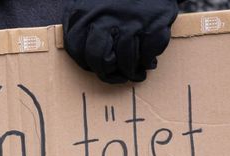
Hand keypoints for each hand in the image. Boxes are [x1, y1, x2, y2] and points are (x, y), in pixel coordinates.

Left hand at [63, 0, 179, 83]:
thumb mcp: (89, 1)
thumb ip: (81, 23)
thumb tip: (83, 55)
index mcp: (83, 12)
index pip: (76, 49)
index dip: (87, 64)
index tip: (96, 67)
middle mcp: (105, 17)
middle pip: (99, 60)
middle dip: (108, 73)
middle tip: (116, 75)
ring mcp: (130, 21)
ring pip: (126, 61)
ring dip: (131, 72)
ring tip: (135, 73)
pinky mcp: (153, 23)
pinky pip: (148, 54)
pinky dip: (149, 61)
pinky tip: (148, 60)